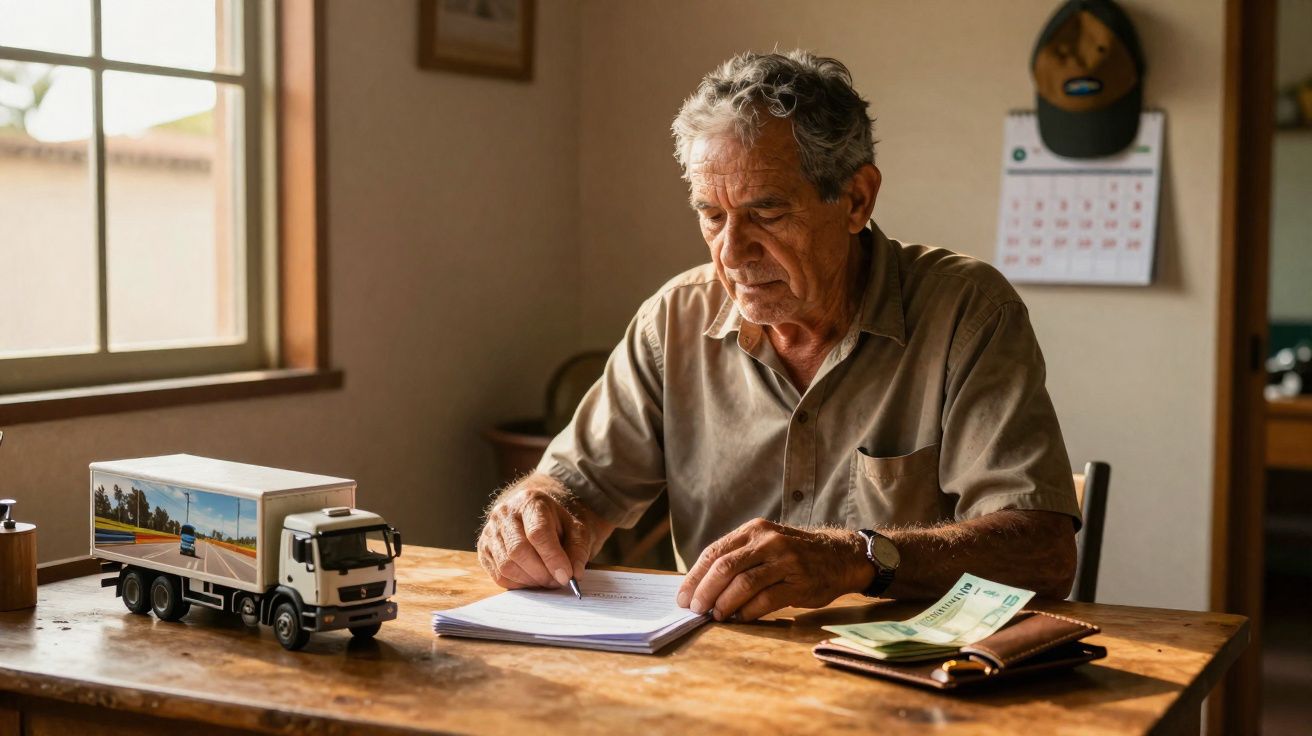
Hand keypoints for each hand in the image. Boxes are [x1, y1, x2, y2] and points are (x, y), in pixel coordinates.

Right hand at [477, 482, 592, 589]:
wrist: (534, 516)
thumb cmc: (557, 524)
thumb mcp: (575, 530)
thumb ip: (578, 551)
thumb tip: (573, 575)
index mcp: (530, 501)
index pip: (538, 532)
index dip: (553, 558)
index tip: (566, 576)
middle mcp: (504, 513)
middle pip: (518, 551)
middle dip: (541, 573)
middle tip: (557, 582)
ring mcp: (490, 531)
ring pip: (506, 565)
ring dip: (530, 580)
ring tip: (546, 580)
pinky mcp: (483, 549)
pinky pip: (498, 575)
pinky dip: (518, 584)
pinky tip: (531, 579)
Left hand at [676, 519, 871, 621]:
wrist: (838, 556)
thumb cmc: (793, 554)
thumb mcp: (764, 544)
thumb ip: (737, 559)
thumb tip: (700, 588)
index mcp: (753, 531)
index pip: (714, 552)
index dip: (694, 577)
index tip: (683, 597)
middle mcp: (768, 542)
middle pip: (725, 567)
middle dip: (705, 591)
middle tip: (695, 609)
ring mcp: (785, 561)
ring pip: (744, 584)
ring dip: (724, 603)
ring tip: (715, 616)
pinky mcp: (799, 582)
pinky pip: (766, 600)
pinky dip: (748, 612)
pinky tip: (740, 619)